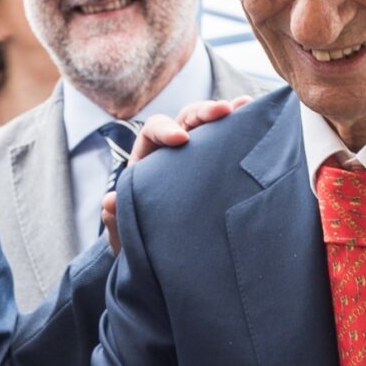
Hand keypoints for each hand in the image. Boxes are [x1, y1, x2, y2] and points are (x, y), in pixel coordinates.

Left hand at [100, 97, 251, 254]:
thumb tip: (110, 201)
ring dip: (225, 114)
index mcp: (146, 163)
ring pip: (208, 127)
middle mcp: (171, 154)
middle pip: (185, 120)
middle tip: (224, 111)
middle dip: (202, 113)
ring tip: (246, 105)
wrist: (161, 259)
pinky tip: (255, 116)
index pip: (152, 132)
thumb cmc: (140, 242)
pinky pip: (225, 143)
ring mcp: (195, 159)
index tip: (182, 140)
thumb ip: (116, 218)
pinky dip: (239, 128)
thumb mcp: (125, 235)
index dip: (166, 130)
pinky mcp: (215, 168)